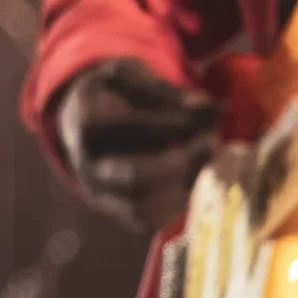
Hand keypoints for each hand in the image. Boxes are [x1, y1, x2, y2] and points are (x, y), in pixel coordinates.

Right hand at [55, 57, 217, 231]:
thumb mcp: (130, 75)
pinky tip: (196, 177)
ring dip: (184, 187)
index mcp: (86, 121)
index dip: (171, 122)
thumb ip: (164, 90)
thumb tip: (206, 108)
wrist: (85, 118)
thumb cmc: (114, 93)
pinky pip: (149, 221)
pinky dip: (178, 204)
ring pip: (143, 207)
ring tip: (207, 162)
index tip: (206, 112)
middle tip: (212, 143)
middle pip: (134, 177)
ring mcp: (100, 192)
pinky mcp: (115, 211)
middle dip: (181, 163)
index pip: (129, 126)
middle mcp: (87, 164)